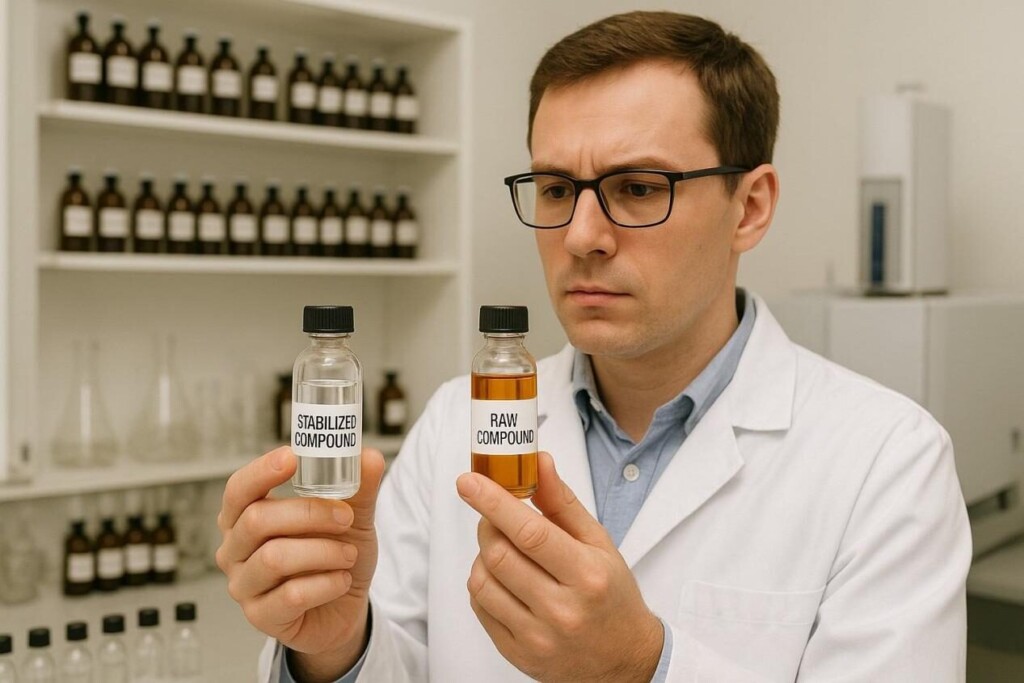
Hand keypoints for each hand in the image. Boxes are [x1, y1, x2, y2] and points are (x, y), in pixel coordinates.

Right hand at [216, 446, 385, 681]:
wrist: (344, 607)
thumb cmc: (335, 554)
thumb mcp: (351, 517)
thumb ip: (358, 487)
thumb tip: (369, 456)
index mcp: (245, 516)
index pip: (239, 489)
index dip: (261, 471)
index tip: (292, 457)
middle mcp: (235, 548)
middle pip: (257, 520)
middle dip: (309, 513)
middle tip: (346, 517)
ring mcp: (243, 584)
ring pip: (274, 559)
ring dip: (323, 552)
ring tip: (349, 555)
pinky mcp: (260, 616)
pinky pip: (291, 596)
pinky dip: (326, 584)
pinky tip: (342, 581)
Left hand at [457, 452, 663, 682]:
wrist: (624, 659)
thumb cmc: (612, 595)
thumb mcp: (598, 543)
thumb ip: (562, 502)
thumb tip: (538, 461)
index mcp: (587, 575)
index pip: (529, 533)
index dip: (494, 503)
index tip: (469, 482)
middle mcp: (562, 610)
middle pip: (500, 554)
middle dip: (488, 525)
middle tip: (496, 517)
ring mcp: (538, 637)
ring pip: (483, 581)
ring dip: (483, 555)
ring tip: (504, 549)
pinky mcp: (518, 654)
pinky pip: (480, 607)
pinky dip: (482, 583)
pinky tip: (502, 577)